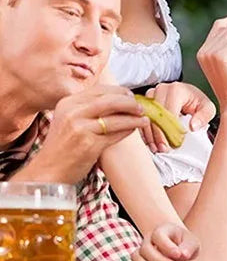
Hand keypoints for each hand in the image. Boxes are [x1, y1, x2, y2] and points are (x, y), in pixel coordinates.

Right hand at [22, 85, 148, 183]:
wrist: (49, 171)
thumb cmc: (62, 146)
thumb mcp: (68, 119)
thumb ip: (87, 108)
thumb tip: (119, 99)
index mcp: (68, 103)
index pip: (100, 90)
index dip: (119, 91)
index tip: (130, 96)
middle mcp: (73, 113)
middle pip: (110, 100)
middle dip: (130, 103)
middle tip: (140, 107)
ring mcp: (80, 128)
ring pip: (116, 118)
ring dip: (133, 118)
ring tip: (144, 119)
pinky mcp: (89, 144)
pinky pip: (115, 134)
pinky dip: (128, 130)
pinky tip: (134, 129)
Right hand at [129, 223, 199, 260]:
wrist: (178, 248)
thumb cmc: (185, 244)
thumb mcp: (193, 243)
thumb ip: (189, 247)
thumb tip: (183, 255)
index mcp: (162, 230)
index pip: (158, 235)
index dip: (167, 246)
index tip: (178, 255)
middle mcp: (149, 239)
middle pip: (145, 249)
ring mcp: (141, 250)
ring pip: (136, 258)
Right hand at [139, 82, 216, 152]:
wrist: (190, 96)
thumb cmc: (197, 102)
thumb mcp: (207, 108)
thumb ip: (203, 116)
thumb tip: (193, 126)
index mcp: (176, 90)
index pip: (169, 112)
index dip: (169, 130)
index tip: (171, 144)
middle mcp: (161, 89)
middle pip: (155, 115)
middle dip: (158, 135)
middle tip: (163, 149)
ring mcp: (151, 94)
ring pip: (146, 117)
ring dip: (150, 135)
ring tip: (156, 148)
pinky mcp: (146, 101)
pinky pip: (141, 117)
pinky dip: (145, 132)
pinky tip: (150, 142)